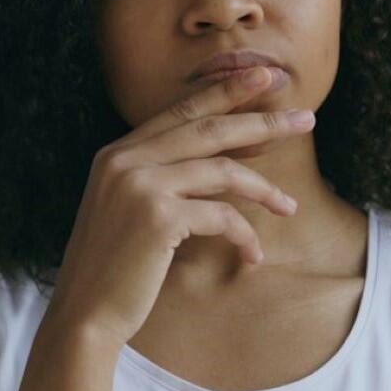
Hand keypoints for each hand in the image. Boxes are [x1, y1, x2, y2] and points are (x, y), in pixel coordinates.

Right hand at [47, 62, 315, 345]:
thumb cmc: (115, 269)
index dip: (226, 92)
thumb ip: (166, 180)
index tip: (265, 77)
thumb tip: (229, 165)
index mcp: (118, 153)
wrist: (85, 314)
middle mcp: (126, 160)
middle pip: (209, 127)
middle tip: (305, 118)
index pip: (182, 111)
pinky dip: (244, 236)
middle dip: (262, 120)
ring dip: (265, 190)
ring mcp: (141, 185)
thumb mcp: (133, 212)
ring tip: (290, 206)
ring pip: (224, 170)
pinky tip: (253, 257)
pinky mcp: (159, 216)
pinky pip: (222, 216)